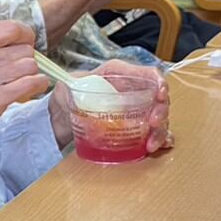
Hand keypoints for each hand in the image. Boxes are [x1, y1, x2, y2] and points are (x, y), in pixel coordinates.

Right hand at [0, 21, 46, 163]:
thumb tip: (18, 42)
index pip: (8, 28)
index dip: (24, 36)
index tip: (25, 46)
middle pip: (23, 49)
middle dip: (27, 61)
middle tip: (20, 74)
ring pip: (29, 65)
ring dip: (33, 75)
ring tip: (23, 84)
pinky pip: (30, 83)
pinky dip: (37, 86)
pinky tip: (32, 90)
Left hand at [50, 61, 170, 152]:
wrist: (59, 120)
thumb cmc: (65, 97)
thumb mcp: (66, 87)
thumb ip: (72, 85)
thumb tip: (73, 87)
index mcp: (119, 75)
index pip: (147, 74)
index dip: (159, 82)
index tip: (161, 95)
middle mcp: (131, 91)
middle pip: (158, 98)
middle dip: (161, 111)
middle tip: (154, 124)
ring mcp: (135, 110)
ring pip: (159, 117)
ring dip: (161, 130)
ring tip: (152, 144)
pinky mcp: (133, 127)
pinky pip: (153, 132)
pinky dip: (160, 139)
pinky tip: (160, 146)